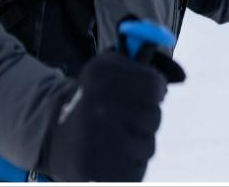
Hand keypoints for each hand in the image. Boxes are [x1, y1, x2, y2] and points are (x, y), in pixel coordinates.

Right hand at [38, 50, 183, 181]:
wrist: (52, 139)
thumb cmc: (90, 102)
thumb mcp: (106, 69)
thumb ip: (139, 57)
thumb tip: (176, 64)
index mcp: (100, 75)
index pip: (154, 85)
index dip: (154, 89)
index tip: (144, 93)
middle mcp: (98, 108)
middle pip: (154, 116)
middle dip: (143, 117)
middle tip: (120, 118)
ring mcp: (99, 143)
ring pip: (148, 145)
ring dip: (136, 142)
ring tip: (111, 138)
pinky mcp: (103, 173)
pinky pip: (139, 167)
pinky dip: (130, 164)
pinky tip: (111, 156)